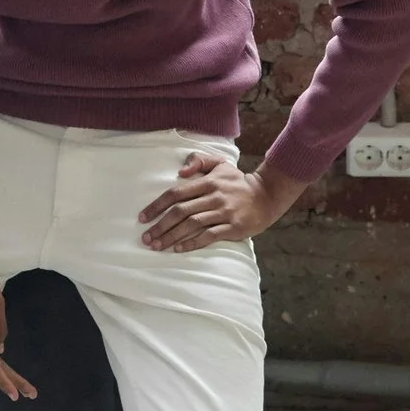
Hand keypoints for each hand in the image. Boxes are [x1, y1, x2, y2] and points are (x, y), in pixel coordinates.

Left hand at [137, 151, 301, 251]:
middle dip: (160, 226)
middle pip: (181, 212)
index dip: (157, 206)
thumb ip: (199, 162)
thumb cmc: (237, 182)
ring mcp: (224, 213)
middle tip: (146, 238)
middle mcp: (214, 197)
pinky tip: (179, 248)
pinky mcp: (233, 228)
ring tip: (157, 246)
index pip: (176, 193)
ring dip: (171, 236)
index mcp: (208, 182)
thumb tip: (180, 172)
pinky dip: (192, 243)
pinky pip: (209, 236)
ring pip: (192, 225)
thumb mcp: (220, 164)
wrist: (266, 196)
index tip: (143, 217)